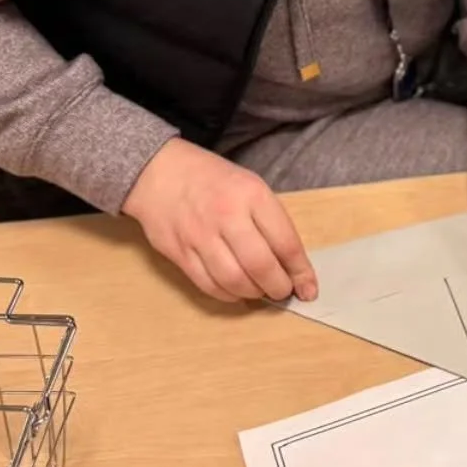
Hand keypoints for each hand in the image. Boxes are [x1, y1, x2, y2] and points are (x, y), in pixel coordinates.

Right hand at [123, 138, 317, 303]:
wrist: (158, 171)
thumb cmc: (212, 180)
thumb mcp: (250, 186)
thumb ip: (271, 222)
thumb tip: (290, 264)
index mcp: (252, 195)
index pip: (286, 242)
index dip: (300, 272)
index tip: (308, 288)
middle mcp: (227, 215)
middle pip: (261, 266)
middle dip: (278, 288)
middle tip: (283, 291)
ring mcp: (200, 236)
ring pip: (234, 281)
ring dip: (254, 294)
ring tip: (260, 290)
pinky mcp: (179, 252)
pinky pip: (209, 286)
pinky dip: (228, 295)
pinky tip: (237, 291)